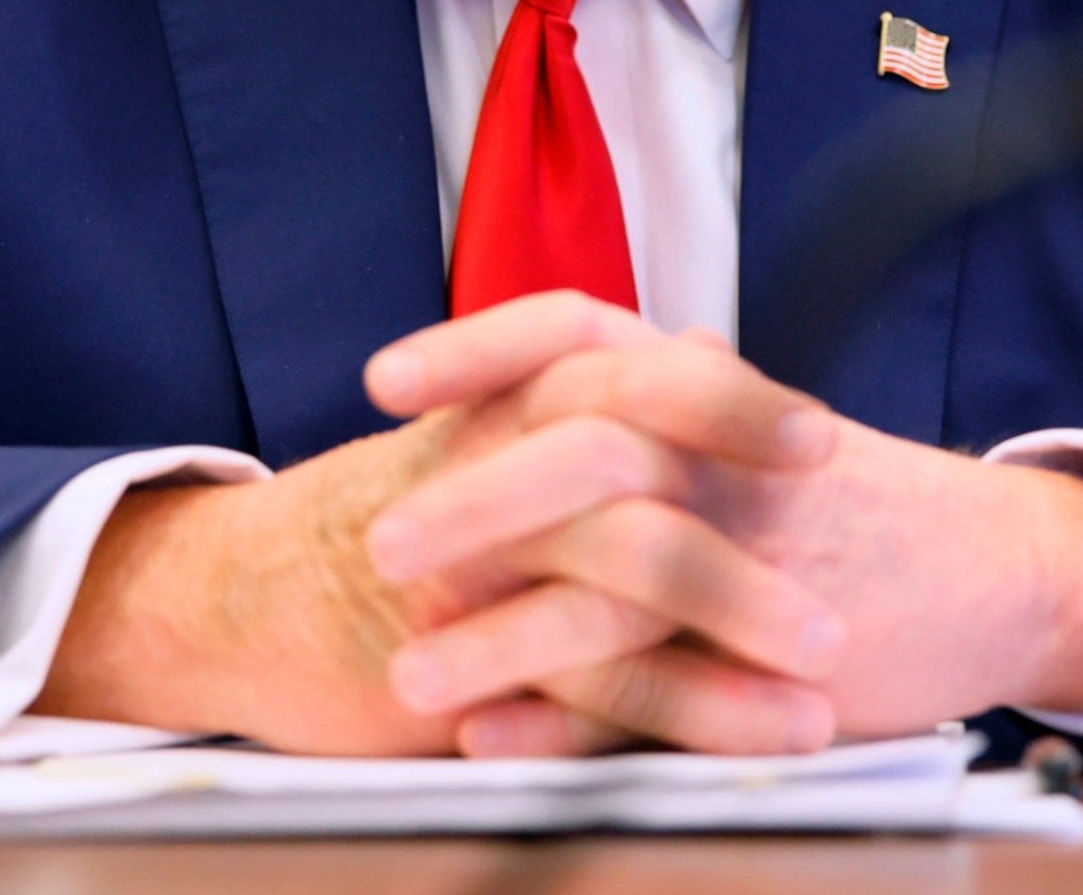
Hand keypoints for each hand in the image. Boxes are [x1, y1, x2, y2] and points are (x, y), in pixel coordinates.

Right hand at [34, 331, 847, 754]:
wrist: (241, 596)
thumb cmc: (398, 511)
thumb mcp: (496, 430)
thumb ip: (605, 395)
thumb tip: (712, 343)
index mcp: (516, 397)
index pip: (629, 365)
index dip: (728, 401)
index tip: (818, 440)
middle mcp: (494, 461)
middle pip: (633, 461)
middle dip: (748, 524)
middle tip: (841, 571)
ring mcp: (472, 559)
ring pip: (618, 570)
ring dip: (734, 623)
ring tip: (822, 678)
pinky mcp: (455, 658)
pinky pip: (586, 683)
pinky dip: (682, 713)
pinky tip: (756, 739)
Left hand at [363, 295, 1082, 752]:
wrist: (999, 574)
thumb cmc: (846, 505)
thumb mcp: (742, 431)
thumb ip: (641, 416)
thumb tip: (510, 400)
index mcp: (701, 392)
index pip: (576, 333)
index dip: (477, 348)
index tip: (383, 380)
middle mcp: (722, 457)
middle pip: (584, 450)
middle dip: (474, 500)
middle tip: (383, 547)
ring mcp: (753, 559)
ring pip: (610, 587)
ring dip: (498, 636)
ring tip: (406, 678)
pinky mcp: (776, 666)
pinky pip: (654, 695)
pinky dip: (566, 721)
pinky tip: (493, 738)